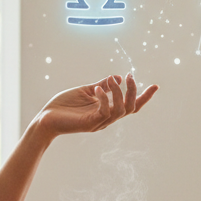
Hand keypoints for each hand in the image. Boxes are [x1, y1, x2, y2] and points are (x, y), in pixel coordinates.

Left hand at [36, 72, 157, 137]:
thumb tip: (117, 77)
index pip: (130, 106)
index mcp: (107, 110)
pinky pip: (104, 112)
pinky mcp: (89, 123)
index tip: (156, 86)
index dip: (144, 97)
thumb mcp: (86, 91)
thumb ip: (102, 86)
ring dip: (118, 93)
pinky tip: (97, 88)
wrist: (45, 118)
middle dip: (133, 91)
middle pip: (130, 108)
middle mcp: (106, 118)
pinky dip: (104, 98)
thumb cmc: (63, 105)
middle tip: (129, 76)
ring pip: (120, 110)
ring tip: (110, 80)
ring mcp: (99, 122)